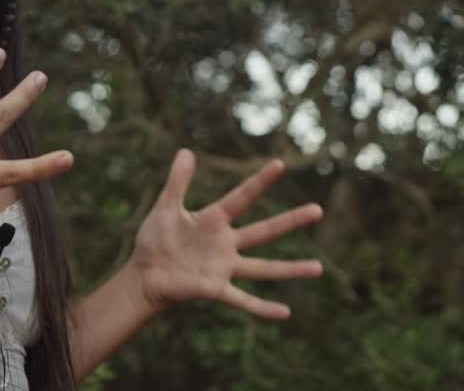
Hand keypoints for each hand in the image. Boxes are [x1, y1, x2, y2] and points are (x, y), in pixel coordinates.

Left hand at [129, 149, 323, 318]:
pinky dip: (262, 308)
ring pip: (264, 268)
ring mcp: (224, 267)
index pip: (242, 197)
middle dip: (291, 221)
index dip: (260, 181)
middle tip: (318, 210)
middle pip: (265, 230)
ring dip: (291, 269)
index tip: (279, 164)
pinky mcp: (215, 288)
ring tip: (318, 268)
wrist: (144, 273)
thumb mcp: (166, 207)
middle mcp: (226, 244)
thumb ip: (177, 182)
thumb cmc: (155, 240)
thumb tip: (186, 151)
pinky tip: (285, 312)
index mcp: (214, 221)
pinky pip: (243, 300)